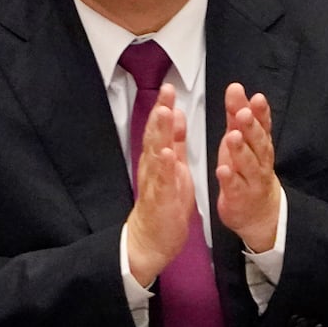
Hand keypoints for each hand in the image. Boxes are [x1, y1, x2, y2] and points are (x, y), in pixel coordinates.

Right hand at [125, 84, 194, 285]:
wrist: (152, 239)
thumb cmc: (165, 202)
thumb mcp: (173, 165)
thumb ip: (175, 140)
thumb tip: (175, 114)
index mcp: (159, 158)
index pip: (160, 129)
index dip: (164, 107)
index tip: (169, 87)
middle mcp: (153, 167)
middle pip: (155, 135)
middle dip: (161, 112)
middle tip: (166, 91)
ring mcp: (155, 182)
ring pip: (156, 153)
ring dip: (160, 133)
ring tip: (165, 113)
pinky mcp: (160, 199)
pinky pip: (162, 181)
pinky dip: (164, 166)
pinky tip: (167, 153)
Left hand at [215, 83, 280, 252]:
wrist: (259, 212)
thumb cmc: (246, 170)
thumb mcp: (241, 139)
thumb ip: (236, 114)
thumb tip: (235, 88)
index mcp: (259, 145)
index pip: (263, 125)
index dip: (261, 112)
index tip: (256, 98)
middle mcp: (259, 161)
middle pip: (258, 142)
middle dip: (251, 127)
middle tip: (244, 112)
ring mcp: (251, 180)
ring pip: (248, 164)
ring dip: (240, 150)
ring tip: (232, 136)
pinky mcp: (239, 198)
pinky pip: (235, 188)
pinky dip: (229, 179)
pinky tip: (222, 170)